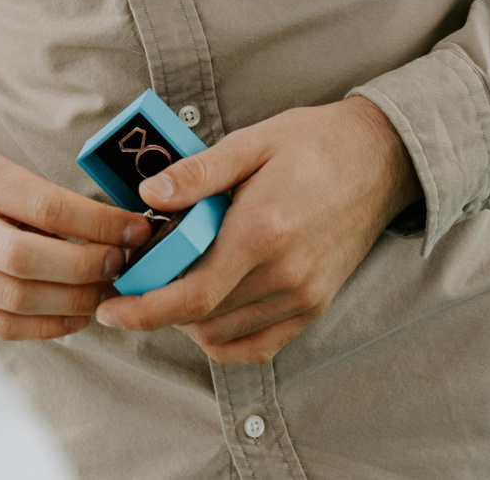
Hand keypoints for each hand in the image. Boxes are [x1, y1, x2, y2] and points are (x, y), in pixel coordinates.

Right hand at [0, 151, 157, 340]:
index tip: (137, 232)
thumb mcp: (19, 181)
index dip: (99, 224)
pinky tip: (77, 317)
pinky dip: (48, 326)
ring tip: (102, 293)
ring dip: (71, 301)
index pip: (46, 207)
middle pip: (25, 258)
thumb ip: (64, 205)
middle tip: (118, 266)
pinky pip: (4, 327)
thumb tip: (129, 232)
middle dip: (83, 267)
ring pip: (16, 298)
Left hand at [94, 97, 418, 364]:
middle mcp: (285, 275)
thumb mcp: (251, 142)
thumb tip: (147, 198)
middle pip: (203, 319)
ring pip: (225, 336)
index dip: (144, 310)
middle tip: (135, 279)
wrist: (379, 159)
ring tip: (172, 283)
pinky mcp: (314, 307)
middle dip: (157, 307)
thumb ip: (197, 173)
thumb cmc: (312, 144)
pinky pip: (257, 346)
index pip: (193, 295)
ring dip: (187, 320)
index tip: (110, 310)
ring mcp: (303, 297)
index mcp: (263, 232)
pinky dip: (222, 339)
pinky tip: (206, 310)